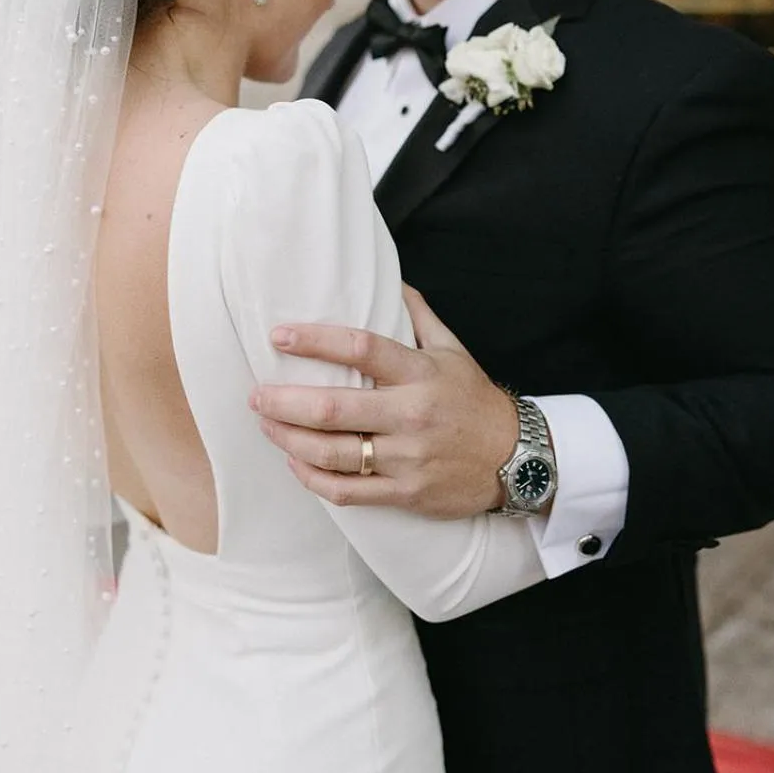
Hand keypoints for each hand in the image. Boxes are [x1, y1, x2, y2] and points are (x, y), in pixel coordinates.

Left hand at [250, 286, 517, 516]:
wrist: (517, 459)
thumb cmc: (474, 401)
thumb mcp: (454, 351)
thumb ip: (419, 316)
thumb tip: (393, 280)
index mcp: (421, 373)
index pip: (360, 348)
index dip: (315, 340)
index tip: (279, 335)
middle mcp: (411, 415)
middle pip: (332, 408)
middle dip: (284, 400)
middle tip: (256, 394)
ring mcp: (407, 458)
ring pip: (332, 453)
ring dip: (289, 439)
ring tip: (266, 424)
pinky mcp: (406, 492)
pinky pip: (347, 491)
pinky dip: (312, 479)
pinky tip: (295, 464)